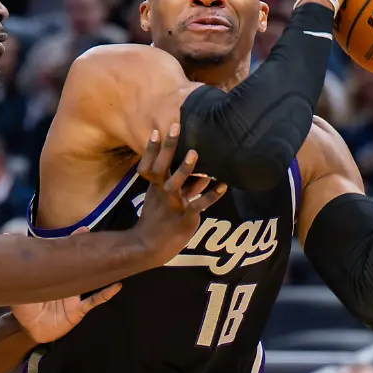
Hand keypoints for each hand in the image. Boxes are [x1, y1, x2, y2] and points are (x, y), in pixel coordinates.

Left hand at [11, 229, 122, 343]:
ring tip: (111, 256)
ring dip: (99, 270)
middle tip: (97, 236)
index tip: (82, 229)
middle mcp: (66, 281)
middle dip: (87, 251)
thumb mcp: (18, 282)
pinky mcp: (77, 311)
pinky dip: (105, 294)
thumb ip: (16, 266)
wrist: (28, 329)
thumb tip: (5, 236)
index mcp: (54, 274)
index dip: (72, 241)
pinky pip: (94, 301)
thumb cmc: (24, 305)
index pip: (64, 254)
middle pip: (79, 264)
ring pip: (90, 280)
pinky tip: (116, 286)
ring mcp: (74, 296)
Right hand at [132, 124, 226, 266]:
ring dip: (185, 169)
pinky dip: (212, 195)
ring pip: (177, 184)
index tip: (156, 130)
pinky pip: (199, 204)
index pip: (149, 164)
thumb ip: (181, 184)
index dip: (151, 148)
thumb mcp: (161, 198)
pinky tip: (224, 185)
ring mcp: (173, 204)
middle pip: (161, 167)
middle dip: (168, 148)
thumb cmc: (157, 217)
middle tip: (174, 127)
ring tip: (195, 153)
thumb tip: (203, 173)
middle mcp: (161, 192)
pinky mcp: (185, 217)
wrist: (150, 245)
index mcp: (154, 186)